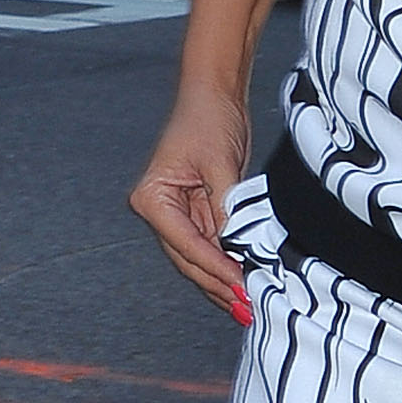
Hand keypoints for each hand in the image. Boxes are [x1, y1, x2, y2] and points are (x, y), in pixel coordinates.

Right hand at [129, 88, 254, 324]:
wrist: (215, 95)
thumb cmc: (208, 119)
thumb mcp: (220, 164)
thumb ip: (226, 208)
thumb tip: (237, 247)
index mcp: (152, 199)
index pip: (187, 245)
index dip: (216, 268)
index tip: (240, 286)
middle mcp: (159, 211)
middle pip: (189, 260)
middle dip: (218, 284)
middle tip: (247, 306)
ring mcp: (177, 215)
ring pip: (200, 260)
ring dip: (223, 281)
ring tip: (249, 304)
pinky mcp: (198, 214)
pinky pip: (213, 247)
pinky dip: (229, 264)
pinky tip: (246, 282)